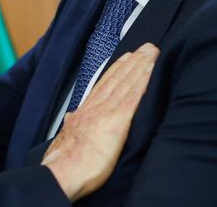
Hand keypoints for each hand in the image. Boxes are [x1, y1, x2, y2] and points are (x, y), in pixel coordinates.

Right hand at [43, 42, 158, 200]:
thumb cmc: (66, 160)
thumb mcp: (66, 136)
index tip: (126, 58)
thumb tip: (70, 118)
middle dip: (132, 61)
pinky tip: (150, 70)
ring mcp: (107, 111)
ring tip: (152, 52)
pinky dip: (142, 80)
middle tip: (146, 47)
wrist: (65, 170)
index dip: (116, 70)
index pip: (104, 85)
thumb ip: (71, 124)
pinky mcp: (118, 120)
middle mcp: (96, 106)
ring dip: (140, 65)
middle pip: (117, 78)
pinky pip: (133, 95)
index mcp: (85, 111)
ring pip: (126, 82)